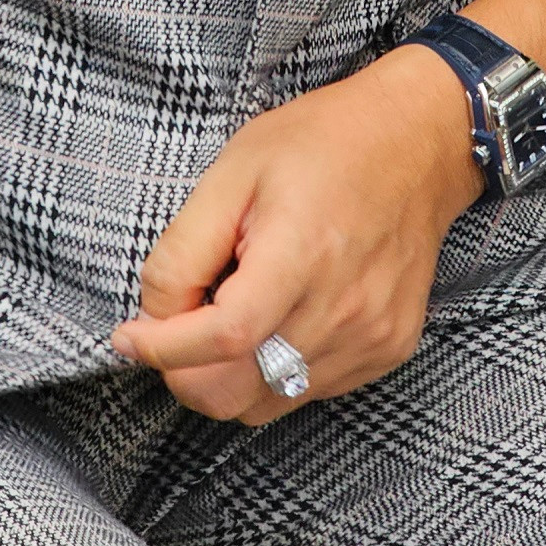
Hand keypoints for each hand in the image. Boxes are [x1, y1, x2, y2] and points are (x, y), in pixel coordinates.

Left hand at [109, 42, 482, 422]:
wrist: (416, 143)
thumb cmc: (322, 144)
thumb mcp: (234, 170)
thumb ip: (184, 249)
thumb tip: (153, 316)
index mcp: (302, 254)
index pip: (222, 339)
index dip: (163, 349)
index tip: (129, 336)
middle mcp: (344, 310)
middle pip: (237, 393)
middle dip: (186, 371)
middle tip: (177, 320)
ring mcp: (371, 338)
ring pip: (267, 402)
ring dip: (231, 370)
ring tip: (239, 301)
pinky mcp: (388, 350)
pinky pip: (307, 391)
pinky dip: (273, 368)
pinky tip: (281, 311)